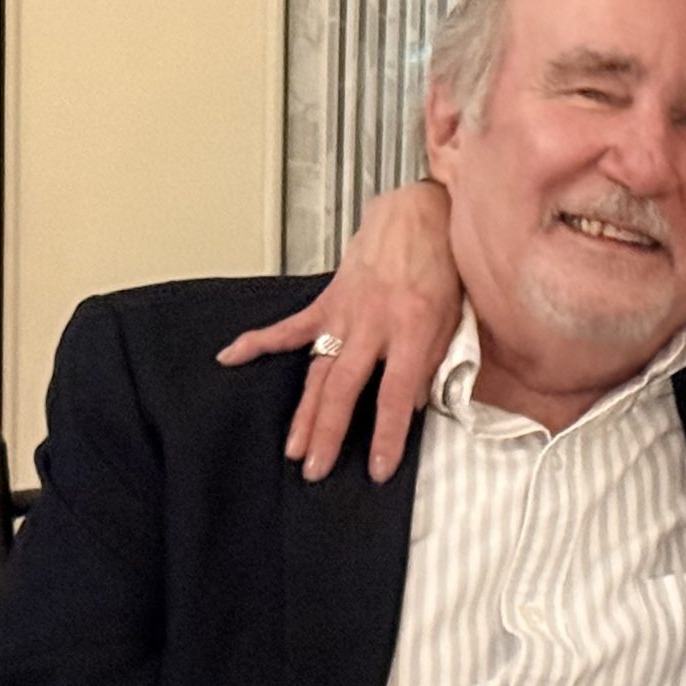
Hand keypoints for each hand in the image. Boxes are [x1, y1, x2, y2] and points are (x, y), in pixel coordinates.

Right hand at [216, 182, 460, 481]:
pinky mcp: (328, 301)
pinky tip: (231, 357)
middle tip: (316, 470)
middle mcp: (374, 323)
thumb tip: (412, 405)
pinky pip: (289, 326)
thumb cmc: (441, 265)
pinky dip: (259, 342)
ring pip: (318, 369)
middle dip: (328, 433)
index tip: (376, 468)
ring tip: (293, 449)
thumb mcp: (454, 318)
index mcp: (413, 328)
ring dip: (304, 412)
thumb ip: (434, 362)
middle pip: (345, 387)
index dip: (385, 434)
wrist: (419, 215)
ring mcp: (346, 312)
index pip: (395, 393)